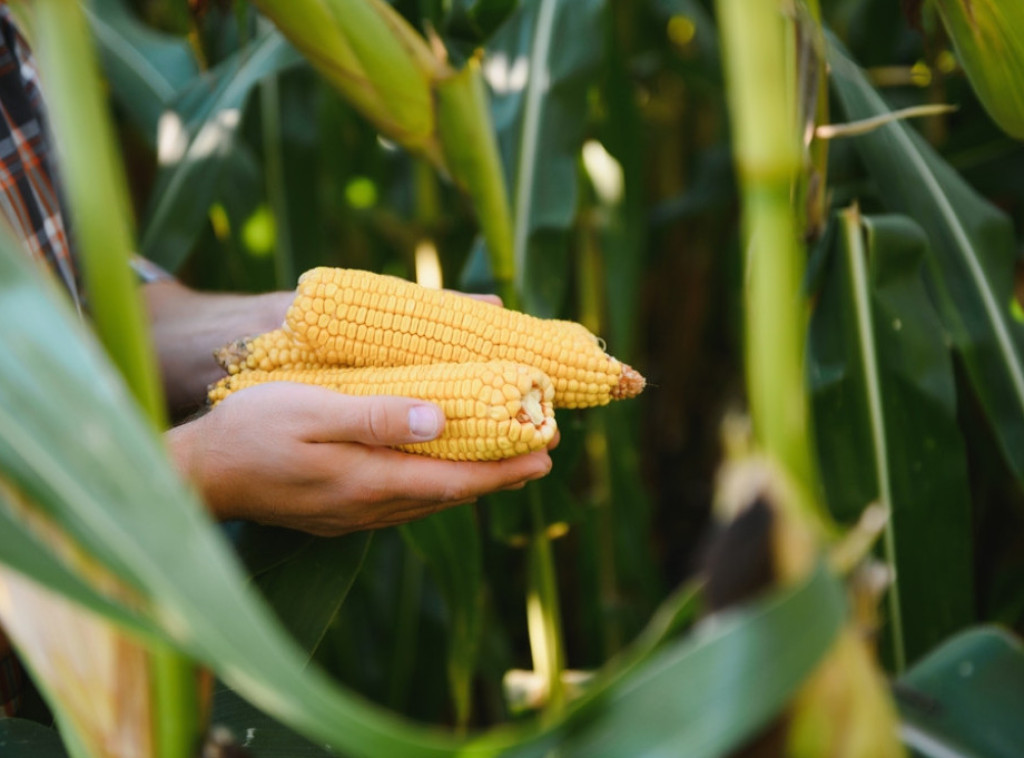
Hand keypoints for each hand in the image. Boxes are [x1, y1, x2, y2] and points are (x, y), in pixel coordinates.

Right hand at [167, 382, 553, 535]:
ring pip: (429, 500)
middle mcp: (370, 507)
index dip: (505, 469)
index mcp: (370, 481)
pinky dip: (436, 484)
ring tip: (504, 464)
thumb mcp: (312, 412)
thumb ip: (377, 416)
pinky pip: (404, 501)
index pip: (456, 480)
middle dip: (499, 476)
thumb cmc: (250, 432)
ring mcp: (354, 516)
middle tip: (541, 454)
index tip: (546, 453)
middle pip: (451, 494)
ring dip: (471, 482)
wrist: (197, 477)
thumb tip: (441, 418)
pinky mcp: (339, 514)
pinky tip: (441, 471)